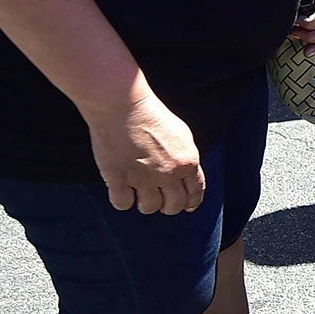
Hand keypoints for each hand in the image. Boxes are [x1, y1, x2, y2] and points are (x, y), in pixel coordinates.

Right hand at [87, 90, 203, 215]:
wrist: (122, 105)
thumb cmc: (151, 115)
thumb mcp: (182, 135)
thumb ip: (186, 159)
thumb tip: (187, 178)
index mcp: (187, 162)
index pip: (195, 193)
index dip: (191, 203)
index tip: (187, 207)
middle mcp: (168, 174)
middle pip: (173, 206)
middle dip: (168, 206)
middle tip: (160, 199)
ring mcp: (143, 178)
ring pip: (149, 208)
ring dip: (145, 203)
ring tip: (139, 192)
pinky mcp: (118, 178)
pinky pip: (123, 204)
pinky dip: (122, 201)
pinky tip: (121, 191)